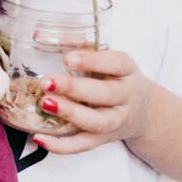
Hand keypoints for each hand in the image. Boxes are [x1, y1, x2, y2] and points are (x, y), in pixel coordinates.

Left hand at [33, 49, 150, 154]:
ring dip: (70, 114)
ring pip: (97, 122)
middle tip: (46, 81)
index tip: (68, 58)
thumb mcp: (105, 57)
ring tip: (45, 104)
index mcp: (127, 71)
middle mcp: (125, 97)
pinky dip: (62, 146)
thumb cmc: (115, 77)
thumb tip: (39, 35)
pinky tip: (40, 138)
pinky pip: (84, 145)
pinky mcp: (103, 139)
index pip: (115, 64)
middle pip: (105, 94)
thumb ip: (76, 44)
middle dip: (75, 88)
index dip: (93, 61)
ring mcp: (116, 121)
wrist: (142, 111)